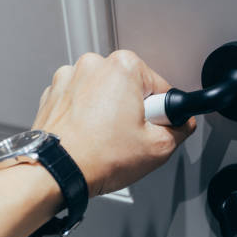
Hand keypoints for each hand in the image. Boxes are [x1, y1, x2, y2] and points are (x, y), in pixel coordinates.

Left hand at [32, 50, 195, 196]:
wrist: (53, 172)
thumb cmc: (97, 157)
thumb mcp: (159, 148)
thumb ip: (181, 128)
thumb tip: (182, 123)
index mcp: (124, 66)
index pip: (160, 88)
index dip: (161, 113)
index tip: (151, 128)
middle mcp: (94, 64)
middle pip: (132, 88)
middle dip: (134, 110)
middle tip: (128, 137)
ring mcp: (70, 77)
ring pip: (106, 94)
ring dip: (109, 112)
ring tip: (106, 139)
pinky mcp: (54, 93)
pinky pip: (82, 101)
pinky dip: (87, 116)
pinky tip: (89, 137)